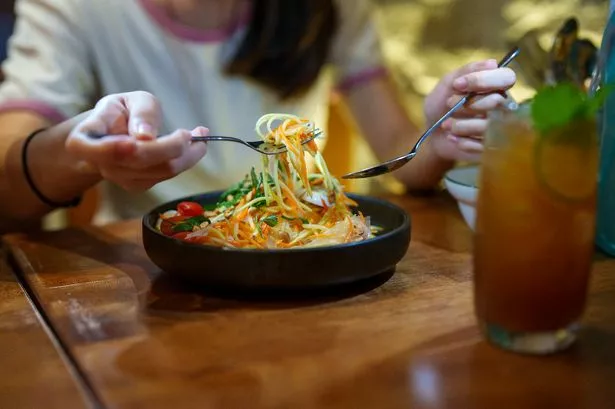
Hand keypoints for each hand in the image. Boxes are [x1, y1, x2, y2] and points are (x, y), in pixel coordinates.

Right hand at [65, 91, 207, 190]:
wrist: (115, 133)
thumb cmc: (121, 112)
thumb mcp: (130, 100)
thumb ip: (141, 112)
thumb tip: (146, 135)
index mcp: (84, 140)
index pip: (95, 150)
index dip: (118, 149)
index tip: (142, 140)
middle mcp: (100, 164)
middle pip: (140, 161)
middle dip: (173, 145)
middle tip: (197, 131)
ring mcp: (119, 179)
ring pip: (160, 171)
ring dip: (187, 153)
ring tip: (200, 134)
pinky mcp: (138, 185)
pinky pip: (167, 175)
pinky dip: (185, 160)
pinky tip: (192, 145)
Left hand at [423, 60, 515, 161]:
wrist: (431, 135)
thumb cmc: (441, 106)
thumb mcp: (447, 84)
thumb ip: (466, 71)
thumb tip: (492, 63)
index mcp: (496, 87)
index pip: (506, 77)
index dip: (482, 80)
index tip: (457, 85)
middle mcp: (503, 106)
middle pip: (496, 101)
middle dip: (468, 103)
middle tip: (448, 104)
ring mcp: (500, 129)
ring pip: (489, 126)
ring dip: (462, 125)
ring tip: (446, 125)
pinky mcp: (493, 149)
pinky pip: (483, 146)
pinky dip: (462, 141)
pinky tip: (452, 138)